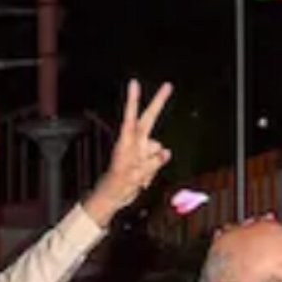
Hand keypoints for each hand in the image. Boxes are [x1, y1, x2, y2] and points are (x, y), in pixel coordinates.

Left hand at [81, 80, 173, 226]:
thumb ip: (151, 162)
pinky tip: (142, 180)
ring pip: (159, 150)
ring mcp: (141, 151)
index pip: (131, 117)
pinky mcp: (146, 161)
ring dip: (153, 164)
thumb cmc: (117, 184)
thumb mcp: (134, 175)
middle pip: (149, 119)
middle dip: (158, 103)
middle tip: (168, 85)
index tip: (134, 83)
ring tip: (139, 177)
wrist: (113, 197)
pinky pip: (158, 162)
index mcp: (127, 142)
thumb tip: (165, 153)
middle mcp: (136, 142)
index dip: (133, 100)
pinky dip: (153, 172)